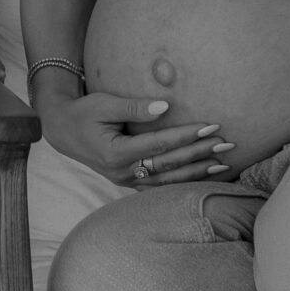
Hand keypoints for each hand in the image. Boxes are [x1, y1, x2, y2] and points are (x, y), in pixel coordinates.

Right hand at [35, 87, 234, 187]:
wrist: (64, 131)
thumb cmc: (84, 113)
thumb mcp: (104, 103)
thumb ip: (134, 106)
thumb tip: (164, 106)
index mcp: (116, 153)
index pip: (159, 145)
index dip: (186, 136)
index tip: (210, 126)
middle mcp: (122, 172)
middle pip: (168, 165)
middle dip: (199, 154)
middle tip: (226, 144)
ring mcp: (125, 181)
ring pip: (167, 182)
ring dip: (196, 173)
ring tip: (223, 165)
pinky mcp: (129, 182)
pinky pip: (160, 187)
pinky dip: (183, 183)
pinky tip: (202, 178)